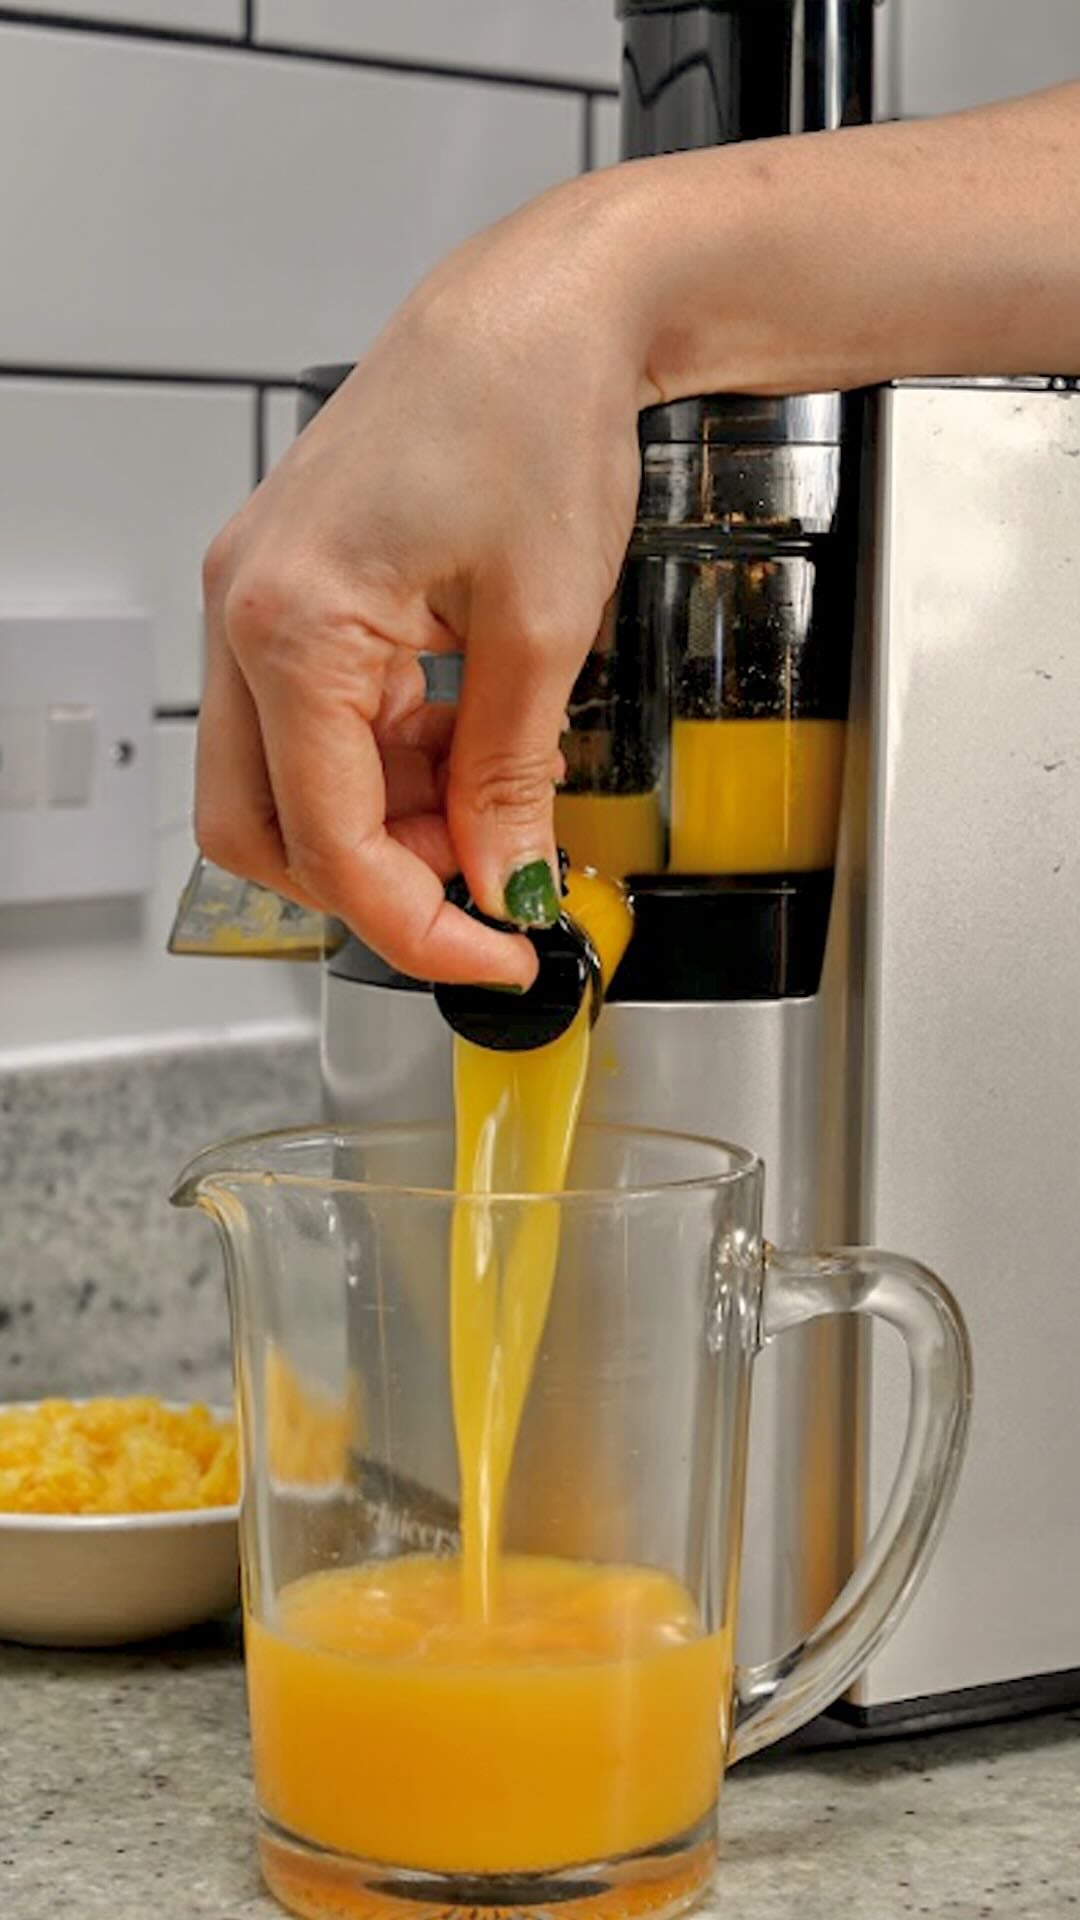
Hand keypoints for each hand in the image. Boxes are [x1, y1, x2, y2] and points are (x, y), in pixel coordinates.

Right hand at [196, 177, 642, 986]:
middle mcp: (245, 612)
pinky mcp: (294, 591)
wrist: (541, 308)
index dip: (415, 924)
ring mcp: (259, 600)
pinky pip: (318, 722)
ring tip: (496, 808)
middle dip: (374, 883)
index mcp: (290, 622)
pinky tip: (467, 750)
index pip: (326, 840)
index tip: (493, 954)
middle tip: (483, 891)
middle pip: (262, 827)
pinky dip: (391, 762)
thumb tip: (505, 883)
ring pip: (288, 781)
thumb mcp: (544, 630)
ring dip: (387, 823)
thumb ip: (509, 780)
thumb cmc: (535, 413)